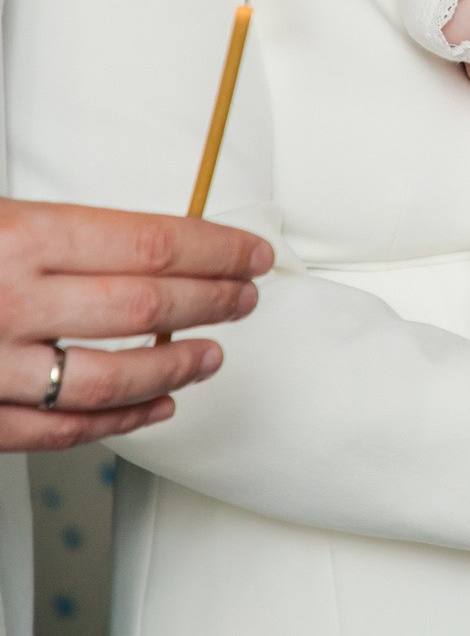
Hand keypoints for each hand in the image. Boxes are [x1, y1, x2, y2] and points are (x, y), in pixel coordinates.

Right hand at [0, 202, 270, 451]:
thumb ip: (60, 233)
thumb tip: (147, 246)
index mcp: (20, 240)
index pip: (151, 246)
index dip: (217, 252)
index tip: (251, 256)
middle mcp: (10, 304)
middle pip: (145, 306)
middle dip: (212, 302)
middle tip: (244, 298)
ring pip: (111, 379)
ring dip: (175, 369)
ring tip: (212, 357)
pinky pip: (60, 430)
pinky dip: (118, 422)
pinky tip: (154, 407)